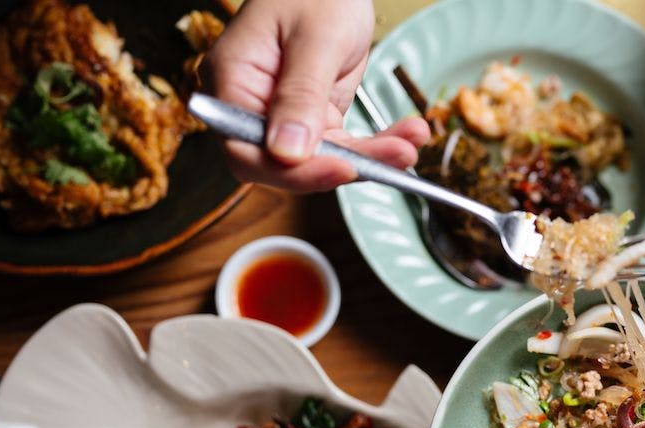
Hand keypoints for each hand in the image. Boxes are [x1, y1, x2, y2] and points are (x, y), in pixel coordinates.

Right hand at [201, 0, 428, 191]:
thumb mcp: (314, 39)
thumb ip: (301, 95)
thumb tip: (287, 152)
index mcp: (232, 81)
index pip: (248, 152)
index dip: (293, 171)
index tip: (342, 167)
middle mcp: (251, 106)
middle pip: (287, 166)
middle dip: (344, 164)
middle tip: (396, 154)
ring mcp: (284, 116)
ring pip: (324, 160)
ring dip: (372, 157)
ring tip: (412, 141)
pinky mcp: (315, 119)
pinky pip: (344, 146)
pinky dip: (377, 145)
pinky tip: (409, 134)